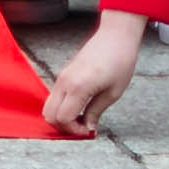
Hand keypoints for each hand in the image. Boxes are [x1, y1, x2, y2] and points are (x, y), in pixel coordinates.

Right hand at [43, 12, 146, 133]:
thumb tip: (88, 127)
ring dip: (62, 116)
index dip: (74, 130)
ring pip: (49, 105)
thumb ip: (96, 111)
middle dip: (64, 126)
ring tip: (83, 117)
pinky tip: (81, 106)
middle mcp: (64, 82)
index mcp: (77, 87)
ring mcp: (62, 76)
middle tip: (83, 127)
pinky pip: (55, 96)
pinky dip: (62, 106)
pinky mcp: (64, 73)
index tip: (89, 131)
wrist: (116, 36)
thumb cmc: (120, 62)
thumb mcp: (113, 92)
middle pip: (49, 114)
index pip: (63, 118)